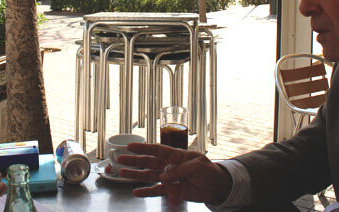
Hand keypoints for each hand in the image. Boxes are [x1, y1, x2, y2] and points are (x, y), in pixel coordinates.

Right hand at [117, 143, 231, 204]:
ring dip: (135, 175)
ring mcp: (169, 179)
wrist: (217, 187)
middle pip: (149, 162)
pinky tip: (136, 191)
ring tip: (122, 173)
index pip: (158, 150)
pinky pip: (156, 191)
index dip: (144, 148)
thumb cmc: (209, 171)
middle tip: (120, 158)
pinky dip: (146, 192)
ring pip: (149, 176)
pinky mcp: (171, 191)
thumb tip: (164, 177)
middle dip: (134, 160)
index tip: (130, 146)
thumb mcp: (198, 166)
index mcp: (177, 156)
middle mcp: (170, 166)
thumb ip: (180, 170)